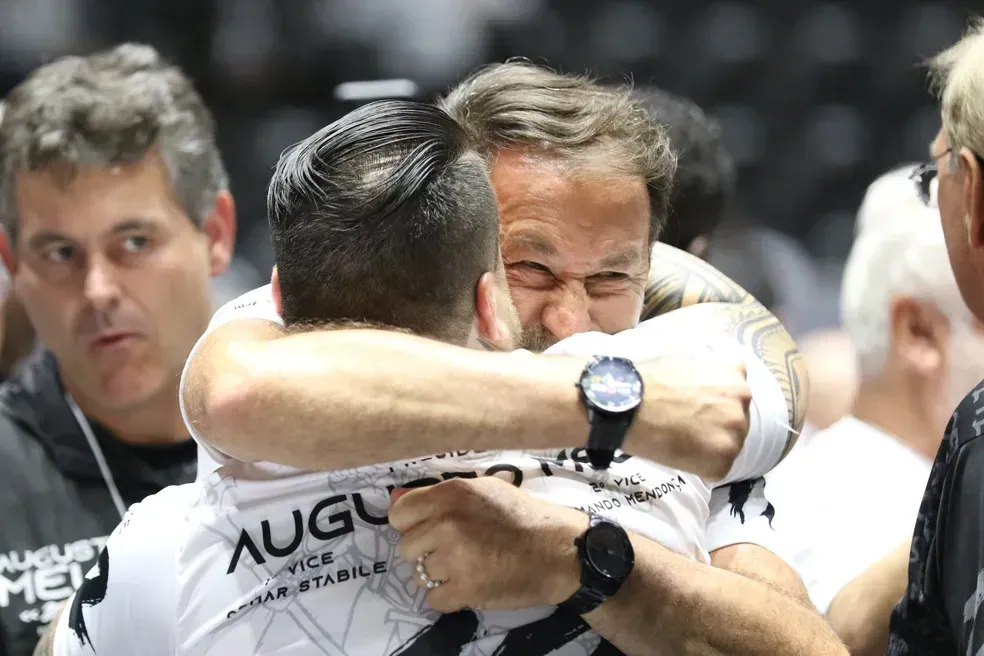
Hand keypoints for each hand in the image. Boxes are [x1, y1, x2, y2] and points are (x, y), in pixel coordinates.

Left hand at [389, 477, 587, 612]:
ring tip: (466, 567)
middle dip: (426, 552)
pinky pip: (434, 600)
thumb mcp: (483, 491)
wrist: (559, 551)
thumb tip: (394, 498)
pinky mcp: (465, 589)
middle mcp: (448, 523)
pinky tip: (470, 584)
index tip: (428, 531)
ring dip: (439, 576)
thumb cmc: (523, 516)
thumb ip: (438, 495)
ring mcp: (455, 558)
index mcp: (451, 494)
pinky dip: (449, 597)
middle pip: (407, 548)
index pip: (399, 514)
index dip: (411, 525)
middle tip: (455, 551)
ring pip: (419, 575)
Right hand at [630, 351, 750, 479]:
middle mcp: (742, 400)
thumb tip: (702, 384)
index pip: (736, 392)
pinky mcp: (723, 460)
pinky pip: (717, 468)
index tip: (699, 407)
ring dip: (710, 446)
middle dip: (716, 424)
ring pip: (729, 444)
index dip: (716, 402)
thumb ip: (705, 371)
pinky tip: (680, 454)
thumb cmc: (647, 381)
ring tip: (682, 442)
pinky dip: (700, 466)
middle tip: (689, 426)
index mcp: (734, 373)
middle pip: (736, 419)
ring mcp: (735, 431)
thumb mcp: (683, 359)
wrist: (628, 408)